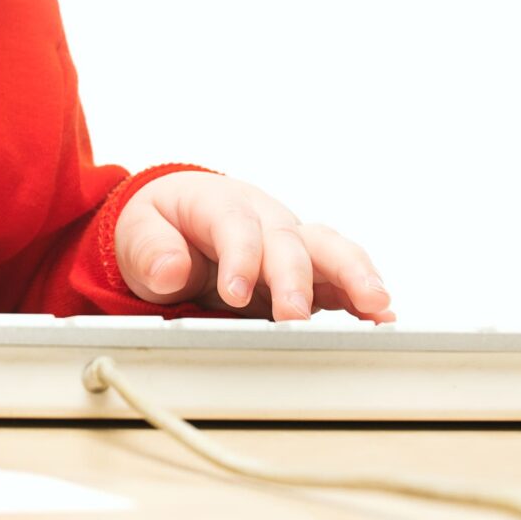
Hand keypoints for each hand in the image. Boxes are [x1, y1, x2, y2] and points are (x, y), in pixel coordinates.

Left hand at [114, 171, 394, 322]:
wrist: (179, 220)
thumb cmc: (164, 226)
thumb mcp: (138, 234)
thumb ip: (150, 251)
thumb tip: (168, 270)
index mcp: (220, 203)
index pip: (235, 226)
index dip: (239, 258)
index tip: (234, 294)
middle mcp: (264, 217)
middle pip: (288, 239)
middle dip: (293, 278)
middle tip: (293, 315)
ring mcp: (291, 242)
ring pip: (329, 250)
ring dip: (353, 277)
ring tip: (374, 306)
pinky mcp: (308, 269)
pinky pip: (341, 276)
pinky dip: (363, 295)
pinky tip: (382, 317)